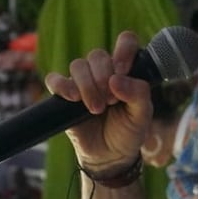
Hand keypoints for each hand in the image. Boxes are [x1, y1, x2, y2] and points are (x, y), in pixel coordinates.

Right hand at [43, 31, 154, 174]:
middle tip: (110, 101)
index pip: (125, 42)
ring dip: (87, 86)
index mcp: (125, 70)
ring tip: (96, 108)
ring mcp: (82, 82)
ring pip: (78, 66)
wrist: (109, 156)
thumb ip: (138, 94)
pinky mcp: (63, 95)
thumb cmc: (128, 132)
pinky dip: (62, 85)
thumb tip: (117, 80)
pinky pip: (54, 79)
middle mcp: (103, 72)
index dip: (123, 50)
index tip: (122, 71)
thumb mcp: (142, 115)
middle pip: (97, 55)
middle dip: (103, 77)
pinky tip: (73, 99)